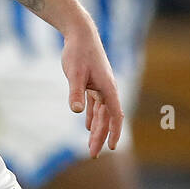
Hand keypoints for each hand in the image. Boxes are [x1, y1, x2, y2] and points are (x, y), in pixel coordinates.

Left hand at [60, 21, 123, 156]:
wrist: (80, 33)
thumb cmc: (78, 52)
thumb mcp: (74, 73)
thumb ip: (76, 93)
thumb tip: (78, 112)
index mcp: (108, 88)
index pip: (115, 115)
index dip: (114, 132)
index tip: (112, 147)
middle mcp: (107, 89)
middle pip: (107, 118)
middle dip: (101, 137)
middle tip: (93, 154)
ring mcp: (101, 86)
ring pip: (101, 113)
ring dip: (97, 129)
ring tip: (91, 146)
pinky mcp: (92, 83)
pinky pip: (95, 105)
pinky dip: (92, 116)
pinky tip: (88, 126)